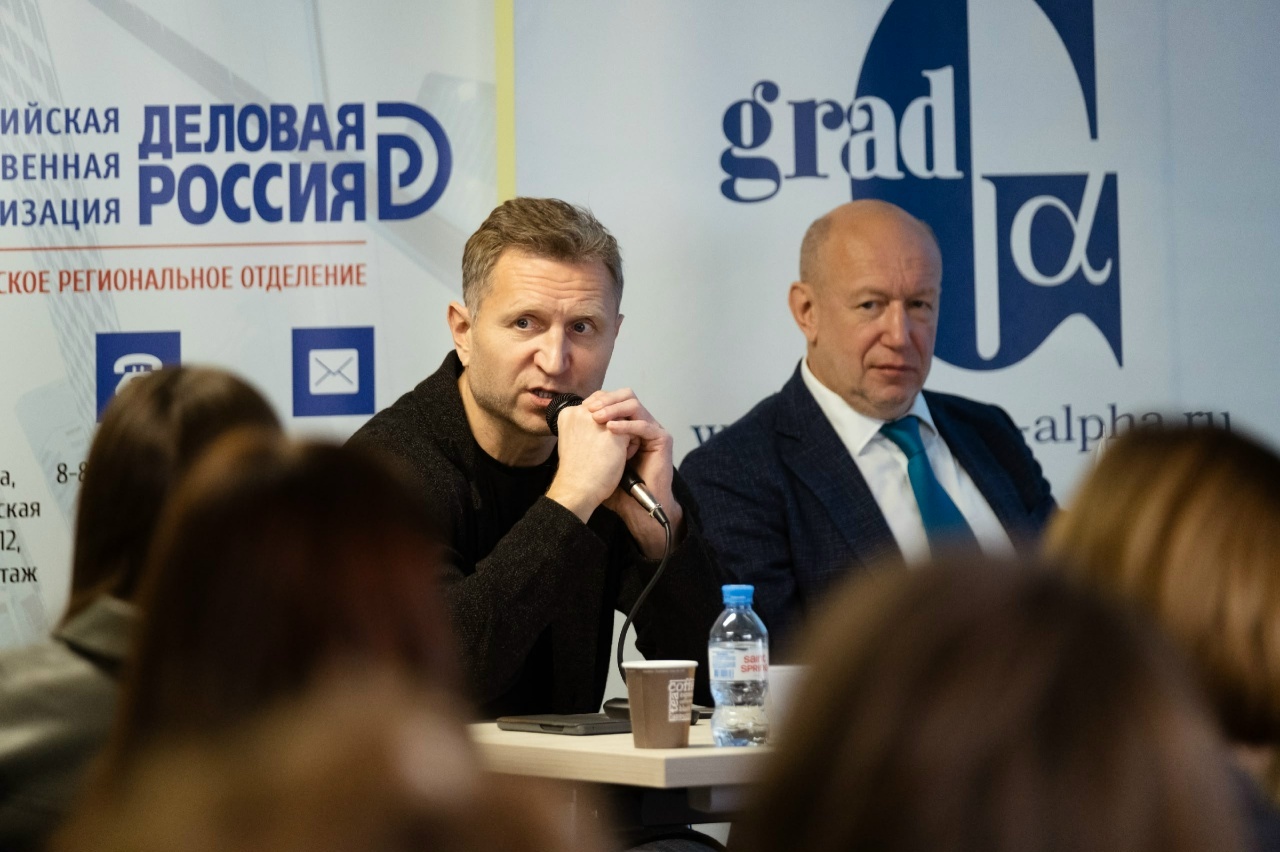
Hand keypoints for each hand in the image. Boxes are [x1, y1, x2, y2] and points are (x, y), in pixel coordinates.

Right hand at [544, 403, 629, 523]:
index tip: (602, 439)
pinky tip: (623, 458)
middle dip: (617, 421)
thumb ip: (584, 427)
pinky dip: (631, 444)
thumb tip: (603, 424)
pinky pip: (633, 431)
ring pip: (622, 418)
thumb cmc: (576, 471)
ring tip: (618, 451)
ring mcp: (599, 421)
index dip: (606, 418)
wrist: (578, 489)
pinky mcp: (615, 432)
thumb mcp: (574, 440)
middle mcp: (582, 412)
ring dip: (624, 431)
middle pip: (611, 407)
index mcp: (569, 414)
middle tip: (613, 444)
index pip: (596, 404)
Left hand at [585, 388, 683, 556]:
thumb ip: (588, 433)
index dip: (599, 399)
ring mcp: (652, 430)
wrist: (631, 504)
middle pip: (627, 396)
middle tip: (591, 410)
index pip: (615, 399)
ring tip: (598, 418)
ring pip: (635, 406)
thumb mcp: (595, 453)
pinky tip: (610, 430)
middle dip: (607, 400)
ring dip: (614, 409)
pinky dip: (625, 425)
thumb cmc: (611, 484)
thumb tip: (567, 415)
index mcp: (628, 423)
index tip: (582, 407)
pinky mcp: (662, 439)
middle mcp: (641, 423)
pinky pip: (643, 425)